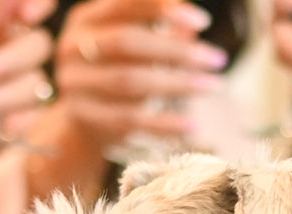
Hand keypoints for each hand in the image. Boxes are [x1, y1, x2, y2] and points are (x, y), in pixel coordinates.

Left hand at [0, 0, 55, 179]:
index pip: (30, 7)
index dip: (39, 3)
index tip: (29, 12)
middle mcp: (11, 56)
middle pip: (40, 45)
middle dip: (15, 58)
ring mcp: (18, 90)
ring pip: (38, 83)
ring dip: (10, 94)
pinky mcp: (20, 122)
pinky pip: (36, 117)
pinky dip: (20, 120)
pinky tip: (0, 127)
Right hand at [52, 0, 228, 151]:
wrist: (85, 121)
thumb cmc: (117, 73)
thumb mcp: (134, 48)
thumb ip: (161, 30)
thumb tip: (194, 22)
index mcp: (87, 18)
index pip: (126, 4)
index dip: (163, 8)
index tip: (203, 22)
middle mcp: (74, 46)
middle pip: (129, 42)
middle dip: (177, 50)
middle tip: (217, 59)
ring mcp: (75, 82)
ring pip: (130, 81)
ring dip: (177, 84)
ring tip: (212, 86)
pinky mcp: (85, 116)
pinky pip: (130, 120)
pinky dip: (164, 123)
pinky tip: (192, 125)